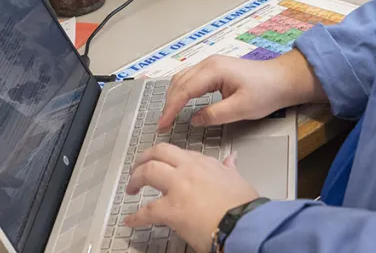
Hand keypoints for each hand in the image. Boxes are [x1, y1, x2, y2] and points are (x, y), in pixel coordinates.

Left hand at [125, 145, 259, 251]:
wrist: (244, 223)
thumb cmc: (243, 205)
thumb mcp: (238, 180)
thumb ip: (229, 168)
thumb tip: (231, 159)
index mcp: (204, 163)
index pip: (180, 153)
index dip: (168, 159)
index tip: (164, 164)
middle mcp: (189, 169)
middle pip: (159, 153)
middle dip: (144, 159)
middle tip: (137, 168)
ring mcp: (178, 187)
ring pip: (149, 171)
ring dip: (135, 178)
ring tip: (130, 187)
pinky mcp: (171, 209)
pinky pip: (147, 211)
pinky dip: (136, 216)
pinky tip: (130, 220)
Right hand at [157, 52, 326, 131]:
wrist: (282, 80)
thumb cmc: (265, 92)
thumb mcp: (240, 109)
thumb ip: (214, 115)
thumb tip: (193, 120)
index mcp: (214, 70)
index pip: (184, 90)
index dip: (171, 108)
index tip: (162, 124)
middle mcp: (209, 63)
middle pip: (180, 81)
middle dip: (169, 102)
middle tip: (162, 123)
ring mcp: (212, 64)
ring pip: (183, 78)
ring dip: (174, 96)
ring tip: (168, 115)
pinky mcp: (215, 69)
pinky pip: (191, 78)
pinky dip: (182, 91)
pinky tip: (180, 102)